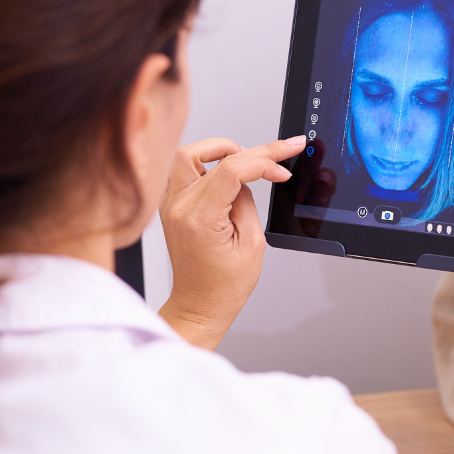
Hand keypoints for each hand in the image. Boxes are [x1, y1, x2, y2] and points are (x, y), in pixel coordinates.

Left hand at [157, 135, 305, 349]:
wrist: (199, 304)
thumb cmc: (224, 285)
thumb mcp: (252, 243)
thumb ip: (247, 202)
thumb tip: (247, 178)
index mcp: (200, 219)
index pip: (230, 170)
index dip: (263, 162)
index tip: (282, 170)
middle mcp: (179, 207)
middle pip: (214, 157)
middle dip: (253, 151)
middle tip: (280, 150)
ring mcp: (171, 205)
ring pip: (191, 154)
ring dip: (221, 149)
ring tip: (247, 158)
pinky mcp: (171, 205)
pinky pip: (184, 169)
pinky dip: (207, 162)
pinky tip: (227, 169)